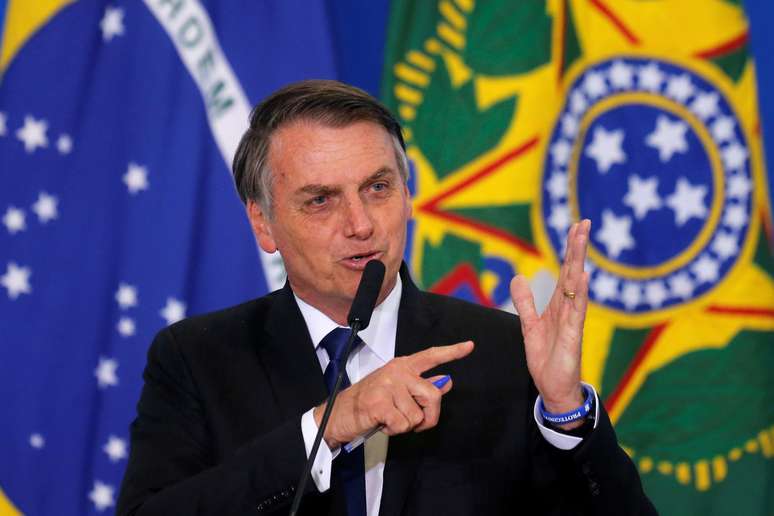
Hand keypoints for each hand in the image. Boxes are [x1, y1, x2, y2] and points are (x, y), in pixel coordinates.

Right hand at [313, 341, 473, 448]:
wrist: (336, 415)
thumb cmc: (368, 404)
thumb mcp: (396, 392)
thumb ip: (421, 387)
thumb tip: (447, 382)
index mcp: (402, 366)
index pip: (430, 356)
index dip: (452, 352)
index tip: (470, 345)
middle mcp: (397, 371)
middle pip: (433, 396)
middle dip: (428, 417)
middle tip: (410, 422)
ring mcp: (388, 385)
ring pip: (417, 416)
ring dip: (405, 426)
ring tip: (387, 418)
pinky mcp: (380, 402)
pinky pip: (403, 425)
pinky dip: (393, 430)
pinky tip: (380, 422)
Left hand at [510, 220, 590, 428]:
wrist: (554, 388)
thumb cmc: (547, 359)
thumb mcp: (529, 326)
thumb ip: (525, 302)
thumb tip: (518, 277)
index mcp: (559, 306)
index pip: (565, 272)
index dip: (569, 250)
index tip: (576, 227)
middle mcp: (569, 309)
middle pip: (573, 272)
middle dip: (577, 248)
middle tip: (584, 222)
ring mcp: (573, 321)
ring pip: (577, 286)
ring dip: (579, 262)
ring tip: (582, 239)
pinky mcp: (573, 335)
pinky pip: (577, 311)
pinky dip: (580, 293)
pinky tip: (582, 276)